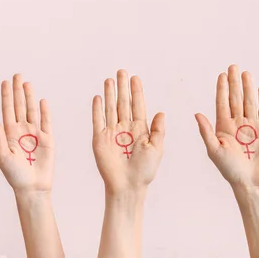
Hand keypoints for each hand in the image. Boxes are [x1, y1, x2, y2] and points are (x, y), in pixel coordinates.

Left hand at [0, 74, 53, 193]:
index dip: (6, 96)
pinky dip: (44, 111)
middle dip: (18, 90)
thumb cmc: (14, 175)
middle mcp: (21, 130)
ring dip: (30, 97)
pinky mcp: (47, 139)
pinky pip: (46, 122)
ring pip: (32, 110)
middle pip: (19, 106)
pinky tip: (42, 100)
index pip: (7, 109)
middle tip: (17, 75)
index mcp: (9, 133)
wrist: (32, 188)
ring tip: (27, 83)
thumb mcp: (2, 156)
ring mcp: (35, 134)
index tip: (4, 82)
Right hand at [92, 70, 164, 194]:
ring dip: (110, 94)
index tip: (135, 78)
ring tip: (109, 79)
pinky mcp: (99, 139)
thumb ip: (158, 131)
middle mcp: (125, 128)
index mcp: (140, 129)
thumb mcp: (157, 150)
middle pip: (123, 103)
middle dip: (122, 87)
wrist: (127, 186)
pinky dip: (97, 109)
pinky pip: (98, 120)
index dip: (136, 91)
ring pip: (111, 108)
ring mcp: (111, 132)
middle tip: (122, 71)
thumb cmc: (144, 171)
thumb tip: (161, 112)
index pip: (137, 105)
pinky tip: (98, 97)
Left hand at [195, 65, 258, 188]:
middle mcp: (237, 124)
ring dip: (247, 88)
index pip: (222, 103)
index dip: (222, 89)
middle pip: (235, 99)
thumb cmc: (230, 169)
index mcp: (223, 126)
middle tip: (232, 66)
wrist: (250, 182)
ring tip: (245, 73)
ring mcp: (252, 126)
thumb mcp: (214, 150)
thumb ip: (206, 131)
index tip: (221, 75)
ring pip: (249, 102)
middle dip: (234, 83)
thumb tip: (197, 113)